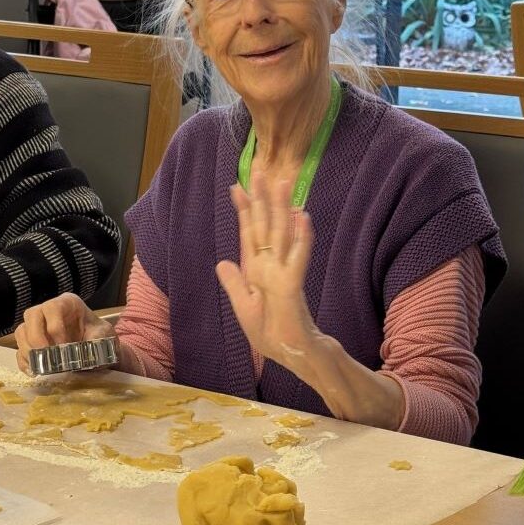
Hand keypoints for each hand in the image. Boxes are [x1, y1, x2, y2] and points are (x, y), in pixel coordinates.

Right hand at [14, 292, 114, 373]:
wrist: (100, 352)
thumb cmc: (101, 338)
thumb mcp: (105, 335)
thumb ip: (98, 339)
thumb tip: (86, 349)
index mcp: (67, 303)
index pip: (52, 307)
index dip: (55, 327)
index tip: (64, 346)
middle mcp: (47, 311)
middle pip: (31, 315)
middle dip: (36, 337)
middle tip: (46, 356)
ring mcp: (37, 327)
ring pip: (22, 331)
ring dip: (28, 350)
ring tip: (40, 366)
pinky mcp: (32, 344)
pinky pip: (20, 350)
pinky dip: (24, 362)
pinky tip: (34, 372)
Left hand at [215, 174, 319, 371]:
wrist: (291, 353)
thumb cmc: (271, 332)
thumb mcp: (245, 307)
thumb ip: (235, 283)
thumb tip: (222, 262)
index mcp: (257, 269)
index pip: (248, 233)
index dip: (243, 210)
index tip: (235, 187)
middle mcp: (271, 265)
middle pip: (265, 225)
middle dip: (261, 199)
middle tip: (258, 171)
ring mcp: (284, 272)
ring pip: (282, 234)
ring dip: (283, 208)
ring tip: (283, 183)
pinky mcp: (294, 285)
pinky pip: (298, 258)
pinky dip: (300, 238)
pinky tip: (301, 216)